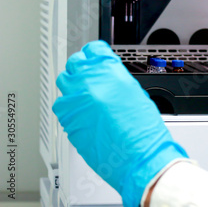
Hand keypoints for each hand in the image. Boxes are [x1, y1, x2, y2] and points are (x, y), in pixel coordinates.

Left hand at [53, 41, 187, 206]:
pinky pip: (61, 105)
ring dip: (73, 84)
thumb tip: (106, 77)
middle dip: (82, 67)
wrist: (140, 157)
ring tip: (83, 93)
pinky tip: (81, 111)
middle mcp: (90, 83)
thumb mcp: (135, 93)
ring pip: (64, 82)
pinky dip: (69, 106)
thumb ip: (116, 80)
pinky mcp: (68, 120)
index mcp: (110, 72)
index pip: (93, 50)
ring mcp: (76, 102)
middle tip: (89, 74)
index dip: (95, 54)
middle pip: (75, 63)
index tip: (95, 57)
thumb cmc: (145, 130)